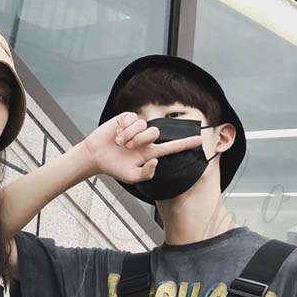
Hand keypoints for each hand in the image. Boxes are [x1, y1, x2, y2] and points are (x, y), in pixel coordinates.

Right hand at [81, 112, 202, 183]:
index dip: (185, 144)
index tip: (199, 140)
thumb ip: (147, 173)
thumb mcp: (132, 177)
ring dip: (130, 135)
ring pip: (144, 125)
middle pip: (155, 133)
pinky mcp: (127, 119)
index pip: (171, 147)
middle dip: (141, 139)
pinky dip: (124, 128)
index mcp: (150, 153)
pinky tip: (116, 134)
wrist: (96, 156)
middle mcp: (146, 139)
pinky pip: (133, 119)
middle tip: (128, 147)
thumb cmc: (114, 167)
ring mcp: (137, 128)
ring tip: (120, 142)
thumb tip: (156, 160)